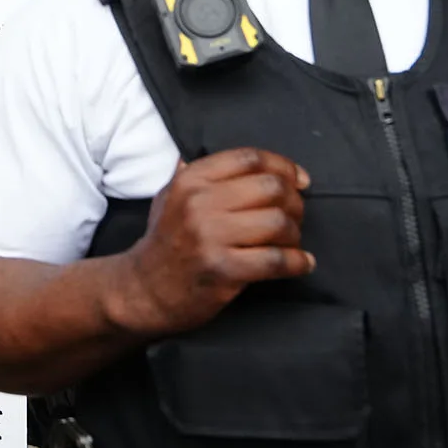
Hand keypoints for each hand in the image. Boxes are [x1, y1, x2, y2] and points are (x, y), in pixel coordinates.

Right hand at [106, 149, 313, 338]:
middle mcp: (199, 203)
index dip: (283, 166)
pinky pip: (276, 260)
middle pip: (271, 187)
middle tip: (295, 215)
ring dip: (294, 233)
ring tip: (291, 242)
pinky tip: (302, 263)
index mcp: (191, 180)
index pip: (250, 159)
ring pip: (278, 222)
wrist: (145, 289)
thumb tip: (251, 163)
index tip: (300, 180)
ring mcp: (210, 236)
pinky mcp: (223, 269)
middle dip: (293, 201)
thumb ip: (202, 173)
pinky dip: (297, 262)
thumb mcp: (170, 195)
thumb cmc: (165, 241)